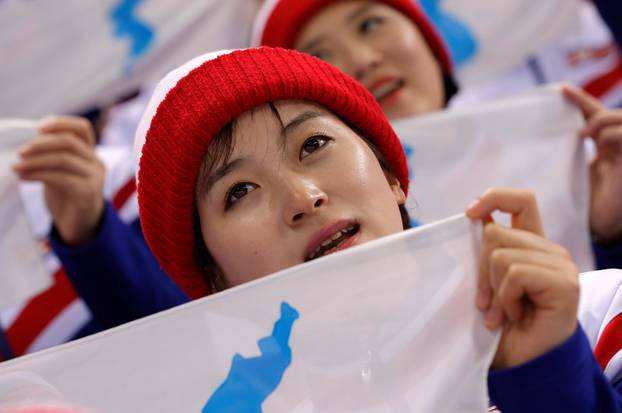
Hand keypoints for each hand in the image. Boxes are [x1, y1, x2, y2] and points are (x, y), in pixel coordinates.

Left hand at [13, 116, 104, 244]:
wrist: (79, 224)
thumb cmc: (66, 195)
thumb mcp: (59, 170)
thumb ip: (51, 154)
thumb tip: (29, 139)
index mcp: (90, 153)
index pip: (82, 128)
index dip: (60, 123)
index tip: (38, 128)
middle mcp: (96, 162)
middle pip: (70, 142)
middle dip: (42, 144)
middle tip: (21, 152)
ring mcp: (95, 178)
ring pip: (64, 159)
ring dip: (35, 161)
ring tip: (17, 167)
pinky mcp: (88, 193)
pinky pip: (62, 178)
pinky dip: (39, 175)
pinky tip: (24, 178)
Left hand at [466, 188, 578, 368]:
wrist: (522, 363)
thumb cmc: (502, 324)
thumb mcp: (488, 280)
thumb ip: (488, 251)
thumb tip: (476, 217)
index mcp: (532, 245)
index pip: (520, 200)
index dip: (494, 197)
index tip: (469, 214)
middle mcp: (550, 250)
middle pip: (495, 233)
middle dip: (480, 271)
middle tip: (485, 302)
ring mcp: (561, 265)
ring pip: (501, 255)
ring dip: (492, 290)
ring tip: (501, 312)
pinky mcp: (565, 283)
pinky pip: (515, 274)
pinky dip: (505, 299)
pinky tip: (514, 316)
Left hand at [563, 85, 621, 241]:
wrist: (606, 230)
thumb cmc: (586, 212)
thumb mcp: (569, 180)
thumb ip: (559, 163)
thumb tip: (527, 154)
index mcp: (604, 151)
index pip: (594, 117)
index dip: (580, 102)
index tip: (560, 90)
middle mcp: (616, 149)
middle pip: (608, 113)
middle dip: (586, 103)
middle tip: (565, 95)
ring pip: (618, 119)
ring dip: (600, 120)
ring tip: (583, 134)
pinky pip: (621, 134)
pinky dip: (609, 132)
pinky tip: (595, 142)